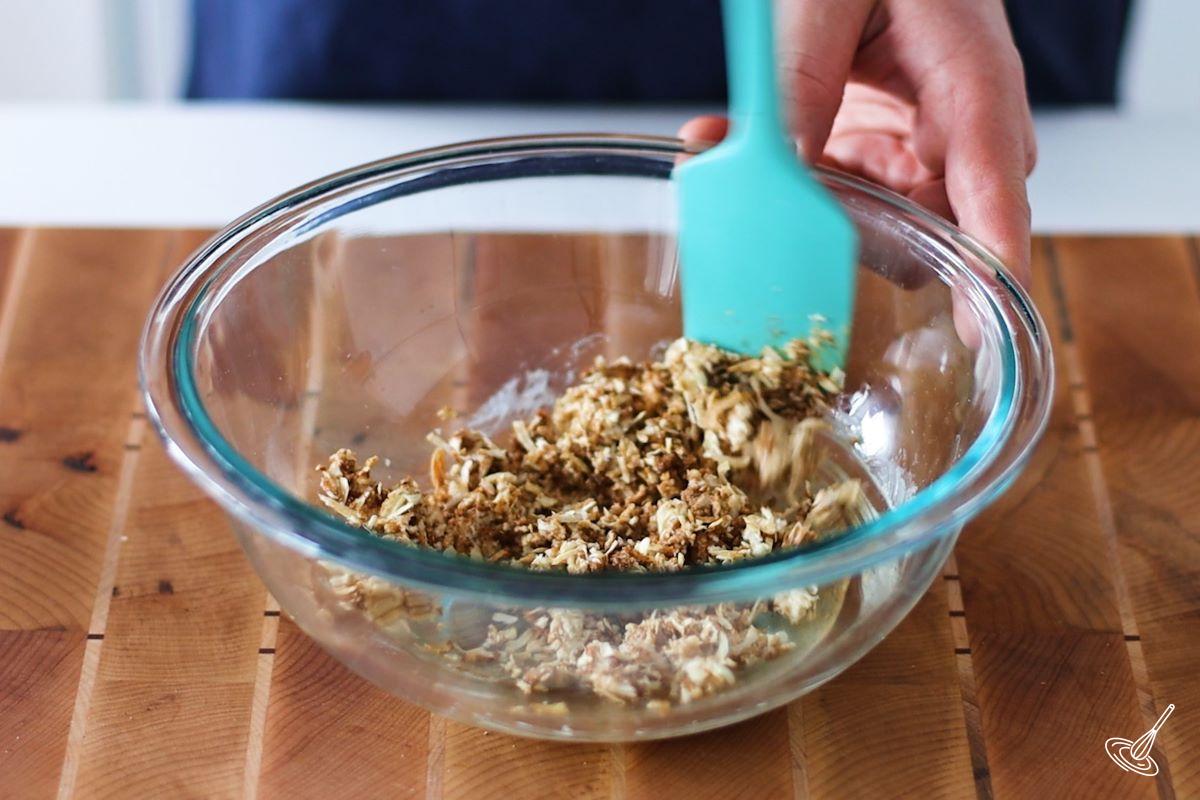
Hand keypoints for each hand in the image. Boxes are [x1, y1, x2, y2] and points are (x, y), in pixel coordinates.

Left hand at [680, 0, 1035, 285]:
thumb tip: (782, 174)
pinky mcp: (884, 146)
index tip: (979, 331)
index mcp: (974, 83)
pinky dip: (785, 173)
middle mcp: (961, 128)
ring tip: (719, 145)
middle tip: (763, 203)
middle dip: (839, 230)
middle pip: (928, 230)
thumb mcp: (824, 1)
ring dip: (795, 198)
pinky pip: (837, 190)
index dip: (991, 268)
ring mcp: (922, 144)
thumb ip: (803, 81)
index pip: (994, 193)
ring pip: (871, 221)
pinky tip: (723, 137)